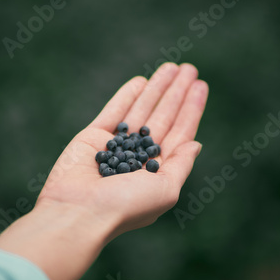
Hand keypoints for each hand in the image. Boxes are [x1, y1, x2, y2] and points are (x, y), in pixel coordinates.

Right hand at [0, 63, 208, 279]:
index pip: (179, 132)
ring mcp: (115, 145)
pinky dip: (127, 96)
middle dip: (176, 93)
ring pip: (140, 109)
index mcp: (157, 169)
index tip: (200, 86)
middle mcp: (138, 155)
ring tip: (171, 67)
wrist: (78, 212)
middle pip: (162, 116)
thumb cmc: (125, 206)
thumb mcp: (165, 190)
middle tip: (189, 68)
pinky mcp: (92, 137)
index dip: (190, 109)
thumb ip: (180, 165)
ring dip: (156, 88)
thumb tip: (196, 143)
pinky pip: (114, 111)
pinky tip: (141, 82)